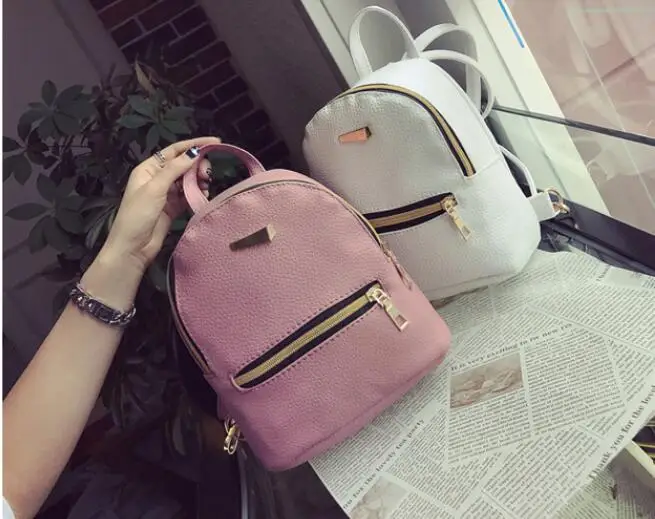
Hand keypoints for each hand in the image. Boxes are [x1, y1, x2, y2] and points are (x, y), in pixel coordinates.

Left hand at [102, 136, 219, 272]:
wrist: (132, 247)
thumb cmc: (137, 215)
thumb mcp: (155, 189)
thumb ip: (175, 169)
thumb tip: (194, 153)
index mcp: (149, 169)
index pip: (175, 151)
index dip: (195, 145)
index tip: (215, 143)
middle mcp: (158, 178)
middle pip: (184, 165)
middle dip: (198, 166)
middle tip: (208, 175)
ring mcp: (166, 193)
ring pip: (188, 180)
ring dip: (199, 181)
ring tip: (206, 186)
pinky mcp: (173, 207)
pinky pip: (188, 195)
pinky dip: (197, 194)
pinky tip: (203, 196)